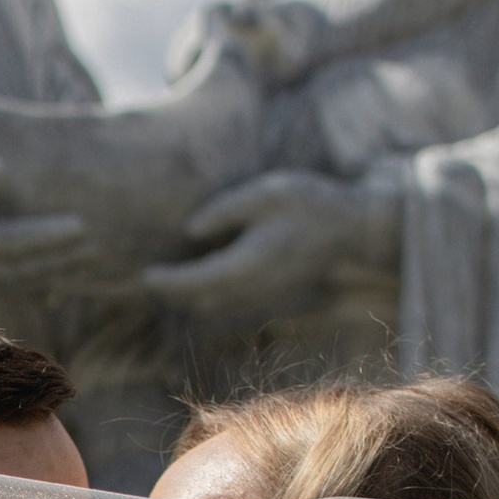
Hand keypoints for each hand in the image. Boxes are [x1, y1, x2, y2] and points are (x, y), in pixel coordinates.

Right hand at [0, 159, 86, 292]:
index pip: (12, 242)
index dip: (49, 236)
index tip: (84, 226)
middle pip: (19, 266)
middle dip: (59, 256)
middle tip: (100, 242)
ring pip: (10, 276)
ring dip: (48, 267)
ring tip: (84, 254)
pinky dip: (24, 276)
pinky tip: (46, 273)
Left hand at [141, 169, 399, 322]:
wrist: (354, 230)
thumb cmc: (312, 204)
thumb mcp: (266, 193)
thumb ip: (226, 211)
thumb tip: (191, 231)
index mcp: (249, 263)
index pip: (197, 282)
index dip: (167, 282)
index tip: (144, 276)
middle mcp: (254, 287)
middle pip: (201, 300)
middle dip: (173, 293)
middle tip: (149, 277)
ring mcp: (265, 294)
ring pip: (216, 304)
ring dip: (190, 296)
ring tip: (167, 278)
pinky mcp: (272, 292)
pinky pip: (232, 300)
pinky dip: (209, 293)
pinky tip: (199, 274)